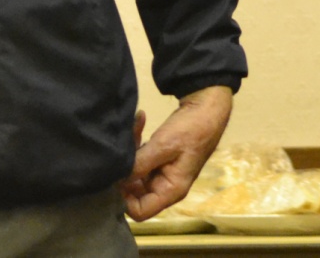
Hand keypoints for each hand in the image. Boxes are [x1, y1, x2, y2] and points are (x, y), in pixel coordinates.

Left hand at [119, 85, 232, 220]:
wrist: (205, 108)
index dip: (123, 199)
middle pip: (133, 190)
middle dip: (124, 168)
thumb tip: (117, 179)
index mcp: (170, 190)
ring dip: (131, 149)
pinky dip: (137, 140)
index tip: (114, 175)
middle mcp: (164, 185)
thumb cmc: (190, 131)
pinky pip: (140, 155)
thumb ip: (140, 164)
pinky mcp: (158, 156)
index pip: (140, 211)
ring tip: (134, 125)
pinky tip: (139, 119)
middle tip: (121, 146)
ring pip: (135, 169)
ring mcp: (161, 170)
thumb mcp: (164, 146)